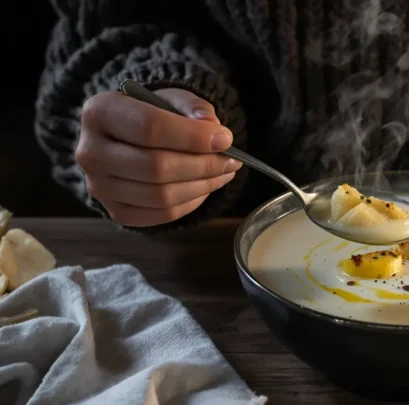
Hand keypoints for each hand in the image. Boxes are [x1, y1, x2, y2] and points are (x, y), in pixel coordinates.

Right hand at [76, 88, 241, 226]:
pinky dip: (191, 203)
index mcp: (100, 112)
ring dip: (202, 186)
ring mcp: (99, 186)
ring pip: (161, 196)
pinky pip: (162, 215)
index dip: (192, 137)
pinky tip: (205, 187)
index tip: (225, 139)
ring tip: (224, 173)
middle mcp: (90, 151)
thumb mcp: (172, 98)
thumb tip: (214, 129)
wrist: (127, 136)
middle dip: (203, 165)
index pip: (149, 128)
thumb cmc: (153, 113)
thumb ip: (194, 108)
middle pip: (155, 167)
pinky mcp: (114, 211)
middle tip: (231, 160)